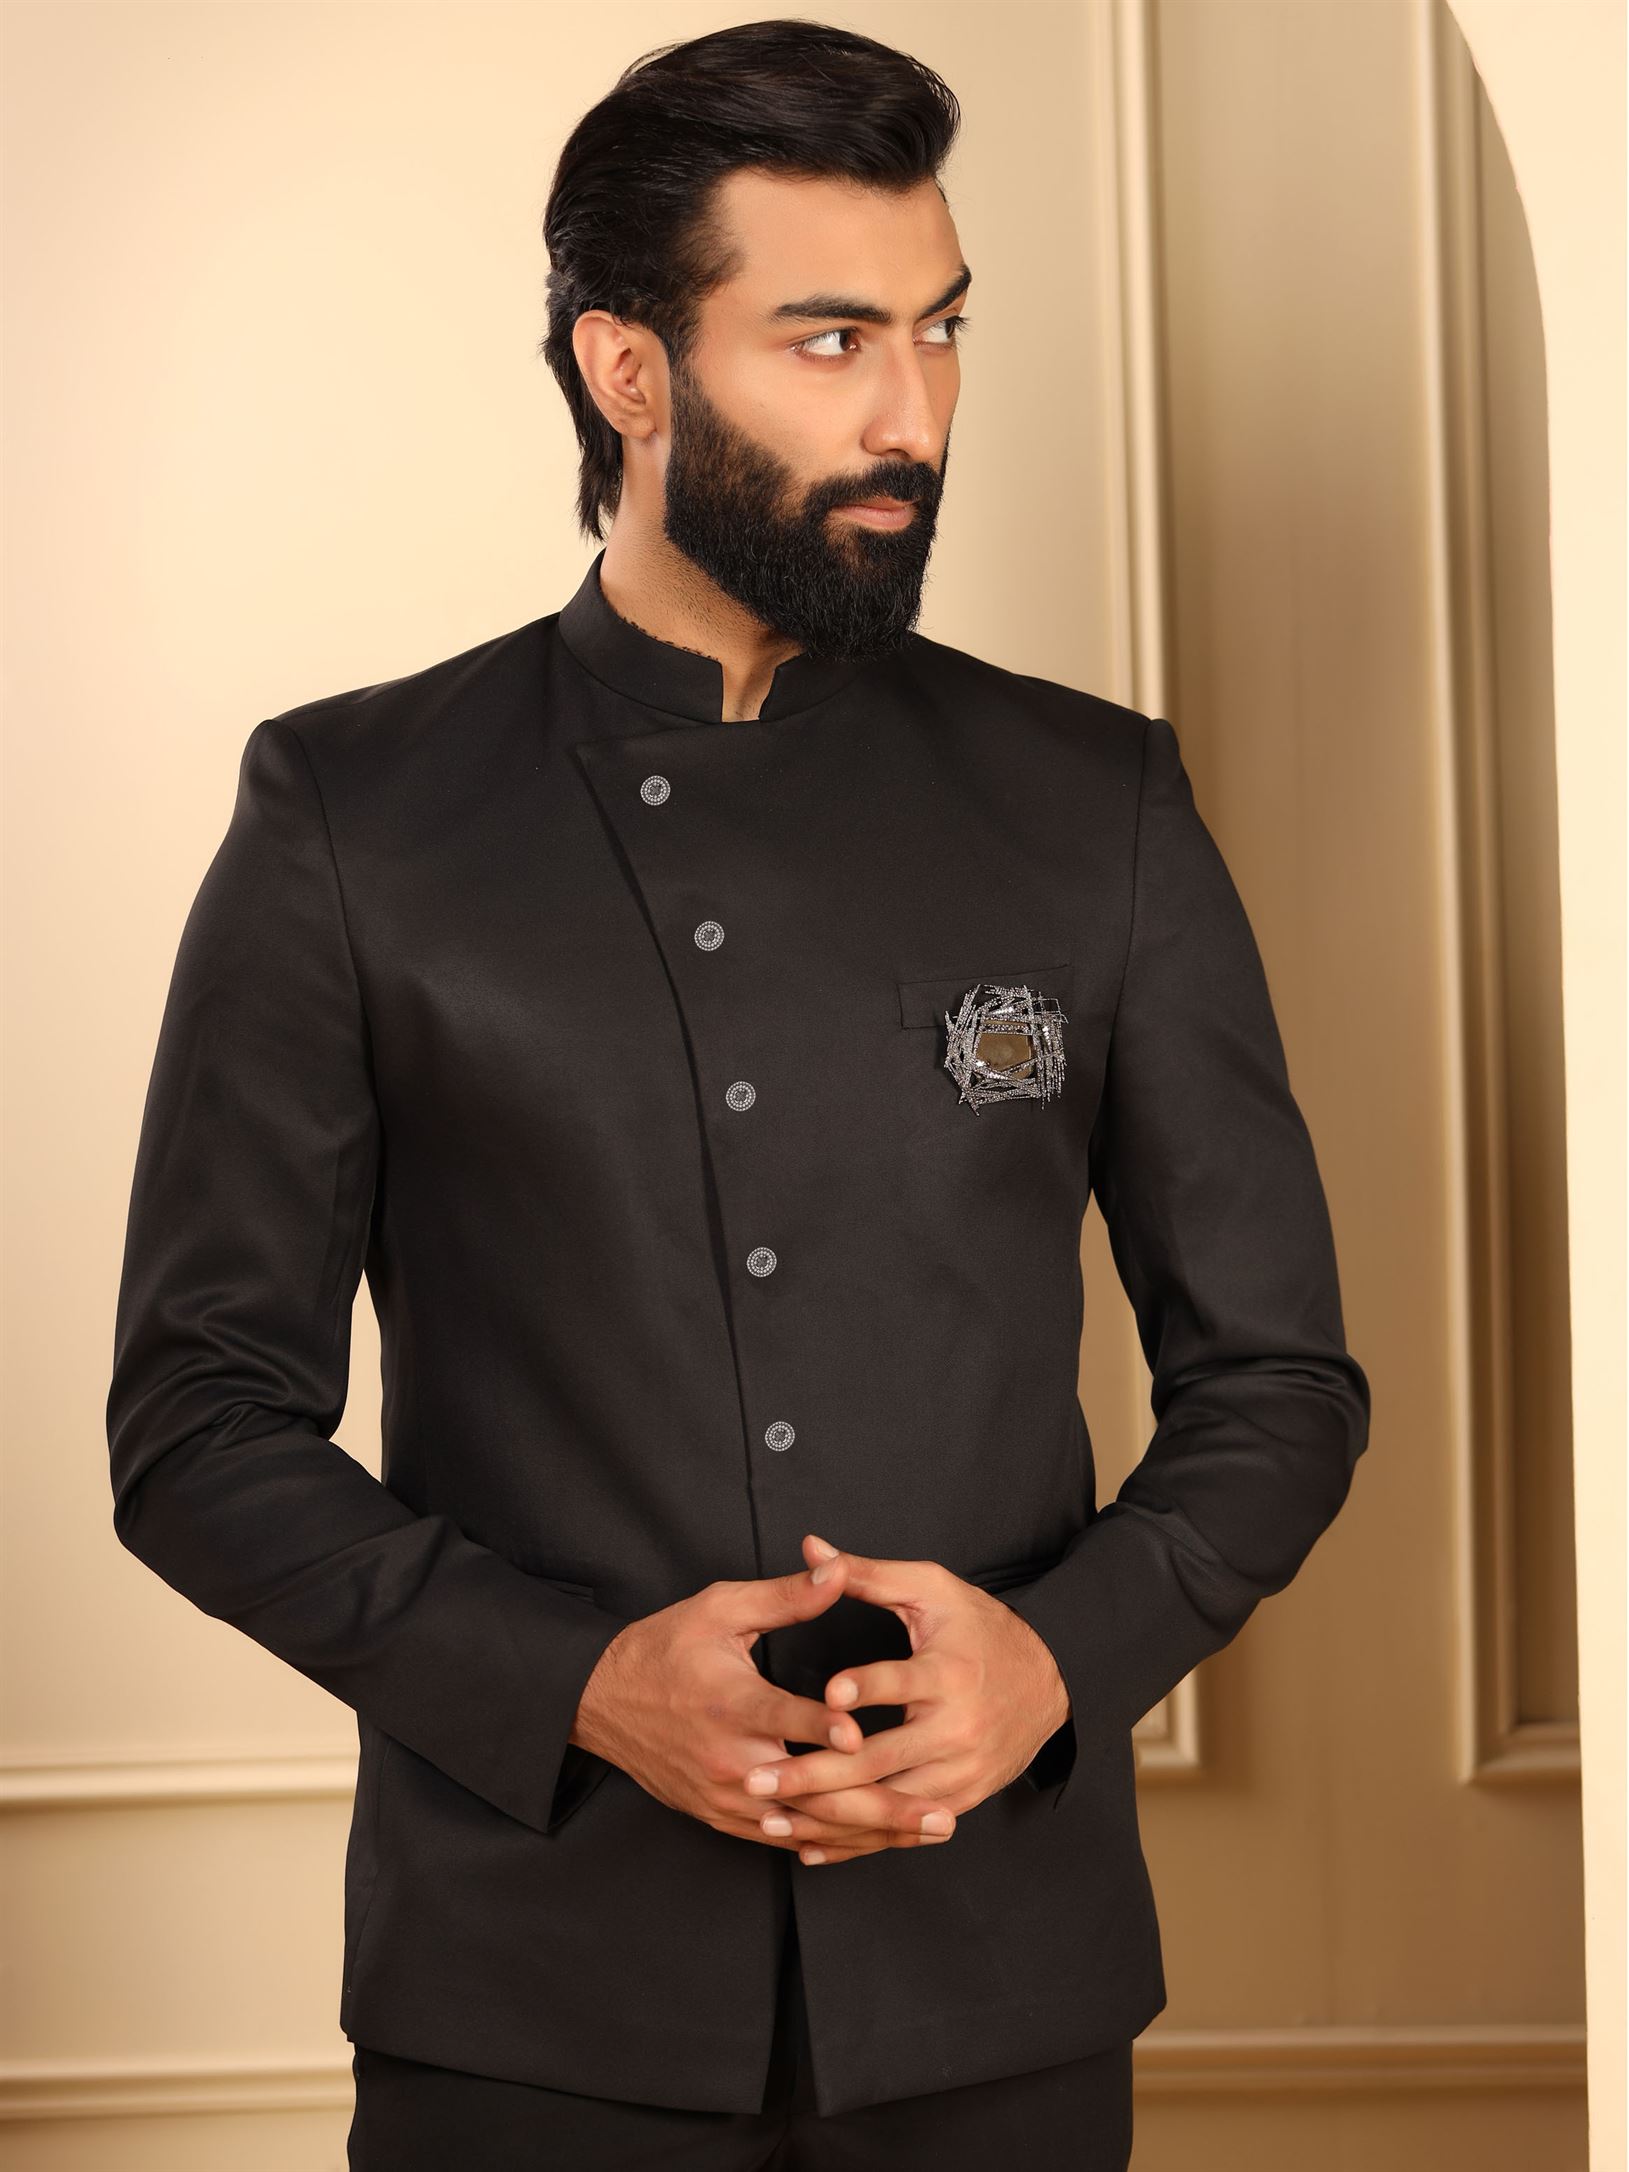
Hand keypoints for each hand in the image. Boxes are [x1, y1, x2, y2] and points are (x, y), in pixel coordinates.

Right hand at [569, 1550, 961, 1858]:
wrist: (601, 1703)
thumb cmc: (664, 1647)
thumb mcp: (720, 1608)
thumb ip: (786, 1596)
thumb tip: (838, 1567)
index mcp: (730, 1704)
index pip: (786, 1720)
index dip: (826, 1729)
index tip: (865, 1737)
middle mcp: (731, 1761)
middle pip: (813, 1793)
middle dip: (882, 1807)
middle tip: (940, 1814)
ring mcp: (727, 1797)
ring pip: (808, 1827)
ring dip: (872, 1833)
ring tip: (929, 1831)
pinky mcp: (724, 1817)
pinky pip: (786, 1839)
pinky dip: (835, 1843)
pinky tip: (880, 1843)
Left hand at [738, 1537, 1070, 1864]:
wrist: (1051, 1680)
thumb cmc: (980, 1627)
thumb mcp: (930, 1591)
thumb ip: (867, 1575)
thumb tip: (810, 1546)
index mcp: (949, 1673)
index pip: (901, 1681)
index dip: (864, 1687)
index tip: (824, 1694)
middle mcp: (957, 1729)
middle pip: (879, 1758)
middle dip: (813, 1772)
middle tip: (756, 1778)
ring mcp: (960, 1772)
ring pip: (884, 1804)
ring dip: (824, 1815)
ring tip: (766, 1818)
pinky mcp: (960, 1799)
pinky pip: (901, 1827)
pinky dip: (855, 1840)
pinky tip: (807, 1843)